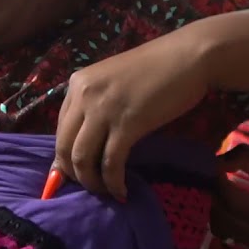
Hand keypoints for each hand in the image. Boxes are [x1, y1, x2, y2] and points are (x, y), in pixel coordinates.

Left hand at [52, 30, 209, 199]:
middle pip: (64, 146)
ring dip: (92, 182)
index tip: (73, 176)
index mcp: (77, 83)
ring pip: (82, 158)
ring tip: (106, 192)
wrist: (189, 56)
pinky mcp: (127, 123)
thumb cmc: (157, 68)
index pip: (59, 129)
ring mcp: (103, 109)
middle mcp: (83, 95)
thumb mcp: (115, 81)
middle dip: (73, 175)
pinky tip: (122, 191)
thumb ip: (97, 104)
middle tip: (90, 188)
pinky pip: (111, 162)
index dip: (63, 157)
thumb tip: (88, 140)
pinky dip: (113, 182)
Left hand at [209, 145, 248, 247]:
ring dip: (218, 206)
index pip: (232, 200)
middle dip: (216, 194)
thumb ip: (243, 157)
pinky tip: (233, 204)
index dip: (218, 182)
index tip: (216, 166)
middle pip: (222, 216)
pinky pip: (226, 232)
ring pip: (220, 226)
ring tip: (227, 190)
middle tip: (221, 177)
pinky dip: (224, 217)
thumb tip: (215, 162)